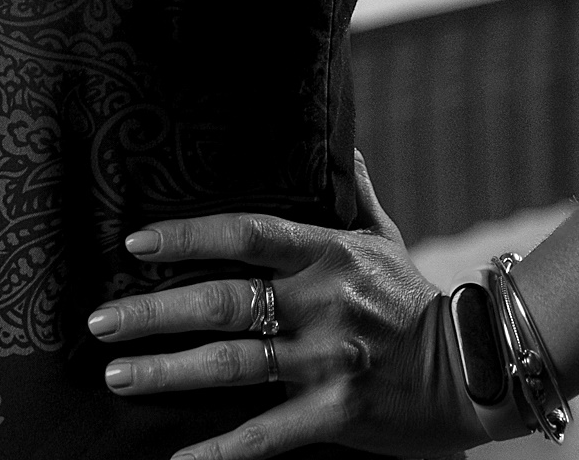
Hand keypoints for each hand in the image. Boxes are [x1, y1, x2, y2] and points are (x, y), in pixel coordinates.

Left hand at [85, 153, 484, 457]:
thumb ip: (358, 196)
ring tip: (117, 376)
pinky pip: (270, 435)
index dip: (188, 235)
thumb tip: (345, 148)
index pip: (245, 233)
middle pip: (223, 301)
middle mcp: (322, 301)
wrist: (479, 366)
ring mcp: (329, 359)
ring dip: (168, 371)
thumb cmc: (420, 300)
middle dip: (154, 311)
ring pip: (234, 364)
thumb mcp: (389, 239)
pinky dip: (222, 451)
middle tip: (99, 322)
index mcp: (327, 252)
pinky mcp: (340, 413)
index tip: (134, 241)